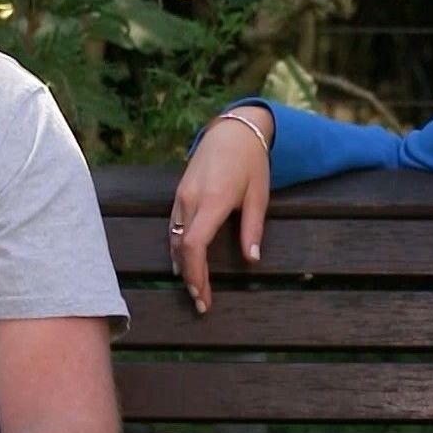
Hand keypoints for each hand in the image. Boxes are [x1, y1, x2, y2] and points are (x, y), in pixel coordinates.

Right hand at [171, 110, 272, 313]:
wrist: (232, 130)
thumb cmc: (251, 162)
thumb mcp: (259, 194)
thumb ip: (253, 228)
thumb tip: (251, 259)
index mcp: (213, 201)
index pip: (195, 245)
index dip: (196, 275)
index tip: (204, 297)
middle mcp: (191, 200)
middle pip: (182, 248)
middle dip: (190, 278)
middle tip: (201, 302)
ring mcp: (181, 196)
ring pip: (174, 239)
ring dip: (182, 266)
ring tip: (194, 288)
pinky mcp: (179, 194)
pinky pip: (173, 227)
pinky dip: (178, 249)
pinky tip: (183, 263)